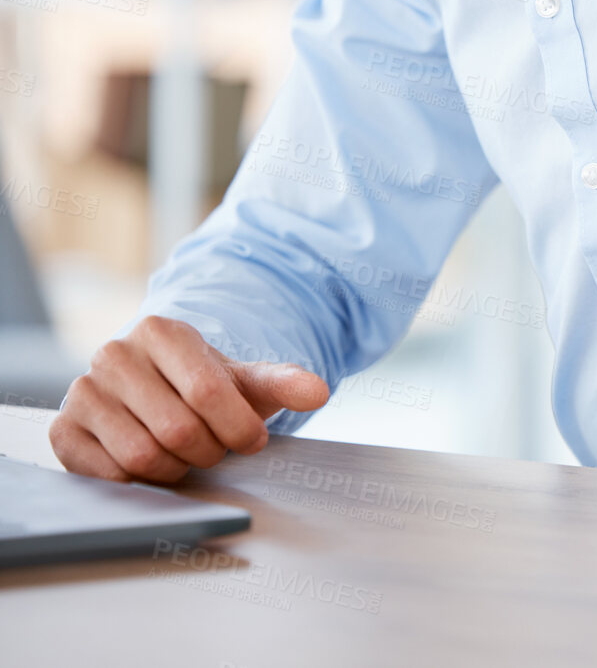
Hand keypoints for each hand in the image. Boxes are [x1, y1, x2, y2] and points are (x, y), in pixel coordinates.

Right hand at [50, 316, 328, 482]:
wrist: (159, 391)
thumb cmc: (205, 387)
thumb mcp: (246, 380)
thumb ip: (283, 382)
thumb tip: (317, 392)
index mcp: (160, 331)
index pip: (208, 391)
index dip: (239, 427)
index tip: (252, 439)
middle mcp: (113, 354)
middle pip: (178, 429)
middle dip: (210, 451)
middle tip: (216, 449)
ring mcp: (82, 391)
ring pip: (142, 455)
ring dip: (177, 469)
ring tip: (187, 456)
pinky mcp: (63, 430)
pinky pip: (106, 473)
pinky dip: (141, 481)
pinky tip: (155, 465)